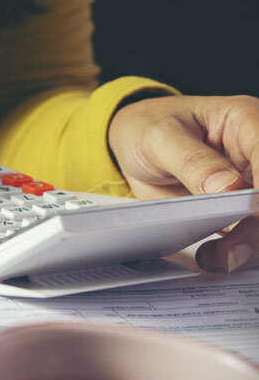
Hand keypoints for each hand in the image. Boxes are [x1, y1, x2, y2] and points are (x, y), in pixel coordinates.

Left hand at [108, 95, 258, 272]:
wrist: (132, 142)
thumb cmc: (147, 127)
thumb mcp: (158, 137)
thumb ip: (191, 160)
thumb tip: (227, 186)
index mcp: (244, 121)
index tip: (251, 213)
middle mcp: (254, 154)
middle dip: (257, 226)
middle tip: (231, 250)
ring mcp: (250, 183)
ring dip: (250, 244)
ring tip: (218, 257)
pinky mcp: (239, 208)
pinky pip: (249, 233)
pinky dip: (238, 250)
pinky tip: (216, 256)